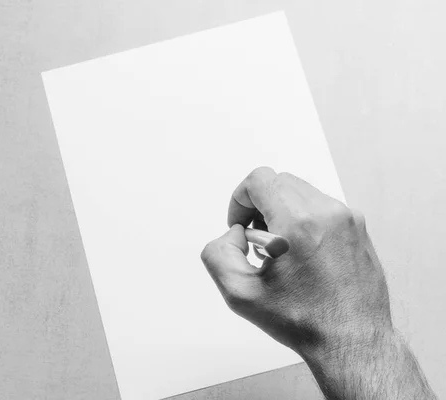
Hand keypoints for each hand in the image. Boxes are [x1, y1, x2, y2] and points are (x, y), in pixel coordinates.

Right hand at [200, 167, 392, 356]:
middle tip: (256, 239)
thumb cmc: (303, 321)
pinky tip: (300, 254)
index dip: (239, 200)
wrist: (352, 341)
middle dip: (259, 205)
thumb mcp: (240, 293)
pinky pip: (321, 207)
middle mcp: (327, 213)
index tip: (240, 226)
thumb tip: (234, 234)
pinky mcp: (358, 228)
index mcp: (297, 223)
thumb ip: (219, 253)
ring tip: (279, 250)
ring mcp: (347, 218)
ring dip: (281, 211)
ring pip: (301, 192)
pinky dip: (303, 220)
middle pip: (279, 182)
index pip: (259, 180)